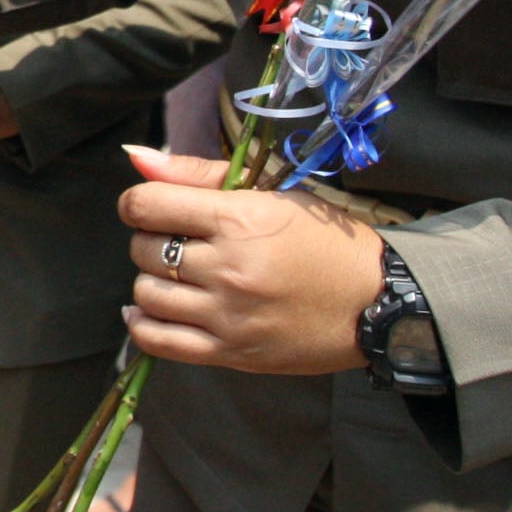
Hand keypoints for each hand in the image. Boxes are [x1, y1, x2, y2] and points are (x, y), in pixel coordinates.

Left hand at [118, 147, 383, 375]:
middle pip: (144, 250)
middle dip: (151, 241)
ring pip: (147, 294)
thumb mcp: (271, 193)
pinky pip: (159, 342)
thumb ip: (199, 174)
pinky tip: (149, 310)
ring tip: (177, 277)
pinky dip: (142, 325)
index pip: (146, 205)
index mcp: (238, 220)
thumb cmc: (323, 240)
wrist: (375, 301)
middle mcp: (229, 268)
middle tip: (178, 242)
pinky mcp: (231, 353)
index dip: (137, 204)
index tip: (149, 209)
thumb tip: (136, 157)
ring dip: (152, 281)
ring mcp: (229, 315)